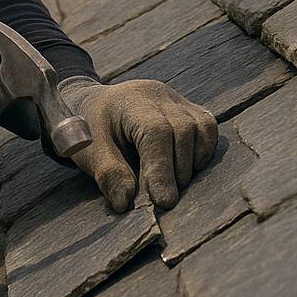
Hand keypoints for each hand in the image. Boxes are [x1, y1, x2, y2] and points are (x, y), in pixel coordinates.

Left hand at [57, 78, 217, 211]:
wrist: (94, 106)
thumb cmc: (91, 131)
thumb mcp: (89, 152)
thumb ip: (108, 174)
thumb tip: (125, 202)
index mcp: (129, 101)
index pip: (155, 132)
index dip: (162, 168)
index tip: (163, 201)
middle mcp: (157, 94)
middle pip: (182, 129)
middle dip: (177, 170)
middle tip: (164, 198)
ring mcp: (175, 99)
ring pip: (201, 128)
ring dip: (191, 163)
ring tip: (172, 183)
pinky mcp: (188, 108)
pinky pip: (208, 128)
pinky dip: (202, 152)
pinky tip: (186, 168)